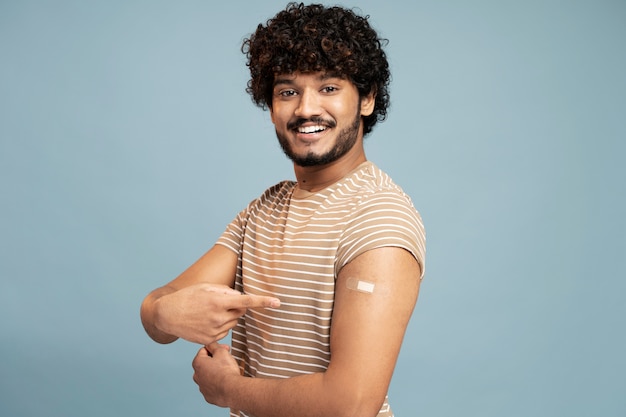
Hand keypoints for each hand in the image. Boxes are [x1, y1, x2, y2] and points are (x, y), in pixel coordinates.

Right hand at [155, 283, 279, 344]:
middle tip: (218, 302)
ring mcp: (214, 330)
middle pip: (240, 312)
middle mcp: (218, 317)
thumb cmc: (187, 297)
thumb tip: (239, 298)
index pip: (246, 301)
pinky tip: (205, 322)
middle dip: (235, 307)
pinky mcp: (210, 340)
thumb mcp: (205, 287)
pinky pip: (224, 332)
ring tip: (208, 312)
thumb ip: (225, 291)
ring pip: (233, 323)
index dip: (263, 302)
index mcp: (218, 301)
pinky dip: (219, 326)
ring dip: (227, 317)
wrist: (167, 315)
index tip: (277, 302)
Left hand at [192, 342, 239, 406]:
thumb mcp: (221, 352)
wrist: (232, 389)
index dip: (215, 348)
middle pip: (205, 364)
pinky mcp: (208, 396)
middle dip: (215, 360)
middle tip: (226, 360)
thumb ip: (214, 346)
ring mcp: (202, 387)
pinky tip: (225, 382)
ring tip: (227, 372)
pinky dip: (217, 384)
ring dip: (215, 372)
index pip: (204, 350)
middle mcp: (197, 376)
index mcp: (198, 363)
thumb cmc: (226, 370)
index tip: (225, 349)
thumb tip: (211, 343)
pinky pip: (212, 387)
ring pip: (208, 376)